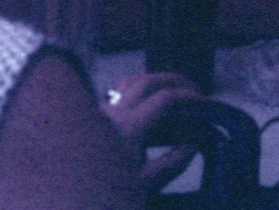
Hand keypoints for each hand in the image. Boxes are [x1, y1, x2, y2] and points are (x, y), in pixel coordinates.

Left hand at [100, 71, 204, 190]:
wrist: (74, 200)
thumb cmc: (107, 193)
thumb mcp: (146, 184)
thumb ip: (174, 162)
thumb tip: (194, 144)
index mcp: (129, 128)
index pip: (165, 99)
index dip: (188, 97)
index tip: (205, 103)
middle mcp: (113, 114)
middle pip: (148, 81)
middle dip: (175, 81)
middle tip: (194, 90)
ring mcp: (101, 113)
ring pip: (131, 82)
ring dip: (155, 80)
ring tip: (173, 89)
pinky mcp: (94, 118)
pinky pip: (117, 92)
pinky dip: (136, 88)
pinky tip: (145, 100)